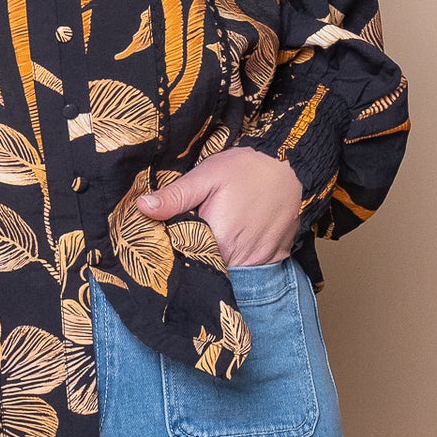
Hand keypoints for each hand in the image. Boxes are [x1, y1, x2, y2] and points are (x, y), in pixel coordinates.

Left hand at [134, 145, 304, 267]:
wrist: (293, 166)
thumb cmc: (247, 169)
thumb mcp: (207, 175)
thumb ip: (176, 196)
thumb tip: (142, 208)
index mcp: (217, 240)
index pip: (187, 258)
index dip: (177, 250)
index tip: (171, 239)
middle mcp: (239, 258)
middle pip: (209, 267)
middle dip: (198, 255)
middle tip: (194, 233)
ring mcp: (260, 261)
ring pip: (231, 269)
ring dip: (221, 258)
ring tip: (218, 234)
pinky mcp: (276, 258)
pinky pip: (252, 267)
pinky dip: (243, 256)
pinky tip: (239, 237)